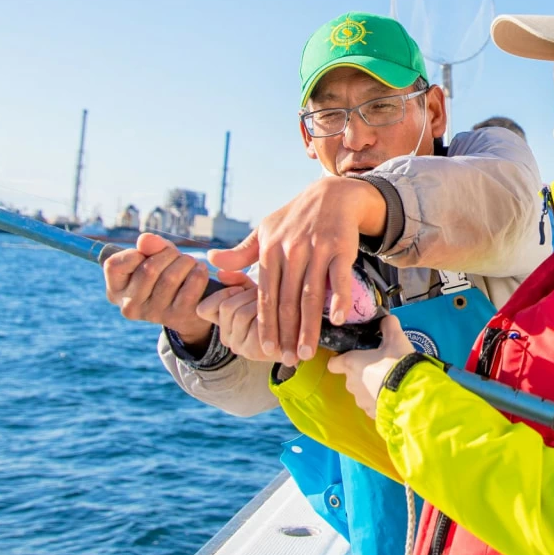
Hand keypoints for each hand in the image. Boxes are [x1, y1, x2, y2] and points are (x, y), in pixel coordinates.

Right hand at [103, 233, 215, 348]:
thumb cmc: (164, 275)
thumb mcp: (154, 258)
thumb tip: (145, 240)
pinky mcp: (178, 318)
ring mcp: (153, 315)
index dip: (135, 253)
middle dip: (168, 254)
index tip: (148, 255)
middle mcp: (130, 306)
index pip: (114, 265)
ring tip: (190, 262)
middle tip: (178, 255)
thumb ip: (149, 246)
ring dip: (185, 262)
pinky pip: (190, 289)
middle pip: (148, 269)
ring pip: (170, 278)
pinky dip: (198, 273)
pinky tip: (200, 270)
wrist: (188, 307)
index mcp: (116, 291)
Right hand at [195, 272, 281, 362]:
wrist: (303, 336)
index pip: (204, 308)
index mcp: (224, 323)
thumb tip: (220, 272)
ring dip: (258, 301)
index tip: (239, 288)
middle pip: (225, 306)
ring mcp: (238, 346)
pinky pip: (254, 322)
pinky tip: (280, 312)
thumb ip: (238, 282)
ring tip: (275, 299)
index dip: (220, 294)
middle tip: (265, 291)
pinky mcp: (253, 351)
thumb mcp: (257, 292)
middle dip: (247, 293)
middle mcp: (227, 338)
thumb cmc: (280, 309)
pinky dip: (268, 311)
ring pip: (238, 313)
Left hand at [208, 177, 384, 367]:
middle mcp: (290, 250)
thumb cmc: (295, 217)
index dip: (265, 325)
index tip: (266, 349)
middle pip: (286, 301)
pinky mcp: (341, 247)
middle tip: (287, 360)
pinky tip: (338, 319)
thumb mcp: (265, 230)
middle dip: (285, 334)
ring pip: (311, 295)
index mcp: (269, 250)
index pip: (264, 296)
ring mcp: (316, 249)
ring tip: (305, 351)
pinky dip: (339, 298)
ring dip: (308, 327)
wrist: (332, 194)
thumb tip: (212, 261)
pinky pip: (339, 277)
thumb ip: (241, 252)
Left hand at [327, 316, 413, 418]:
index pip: (333, 363)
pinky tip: (392, 395)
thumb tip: (386, 319)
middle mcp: (351, 383)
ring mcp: (360, 401)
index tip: (353, 357)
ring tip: (389, 381)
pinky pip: (372, 404)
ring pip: (362, 392)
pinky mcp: (371, 413)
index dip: (340, 360)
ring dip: (371, 387)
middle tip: (380, 366)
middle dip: (363, 372)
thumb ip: (389, 326)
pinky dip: (379, 400)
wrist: (410, 393)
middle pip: (351, 377)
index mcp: (351, 363)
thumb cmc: (397, 363)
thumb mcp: (396, 339)